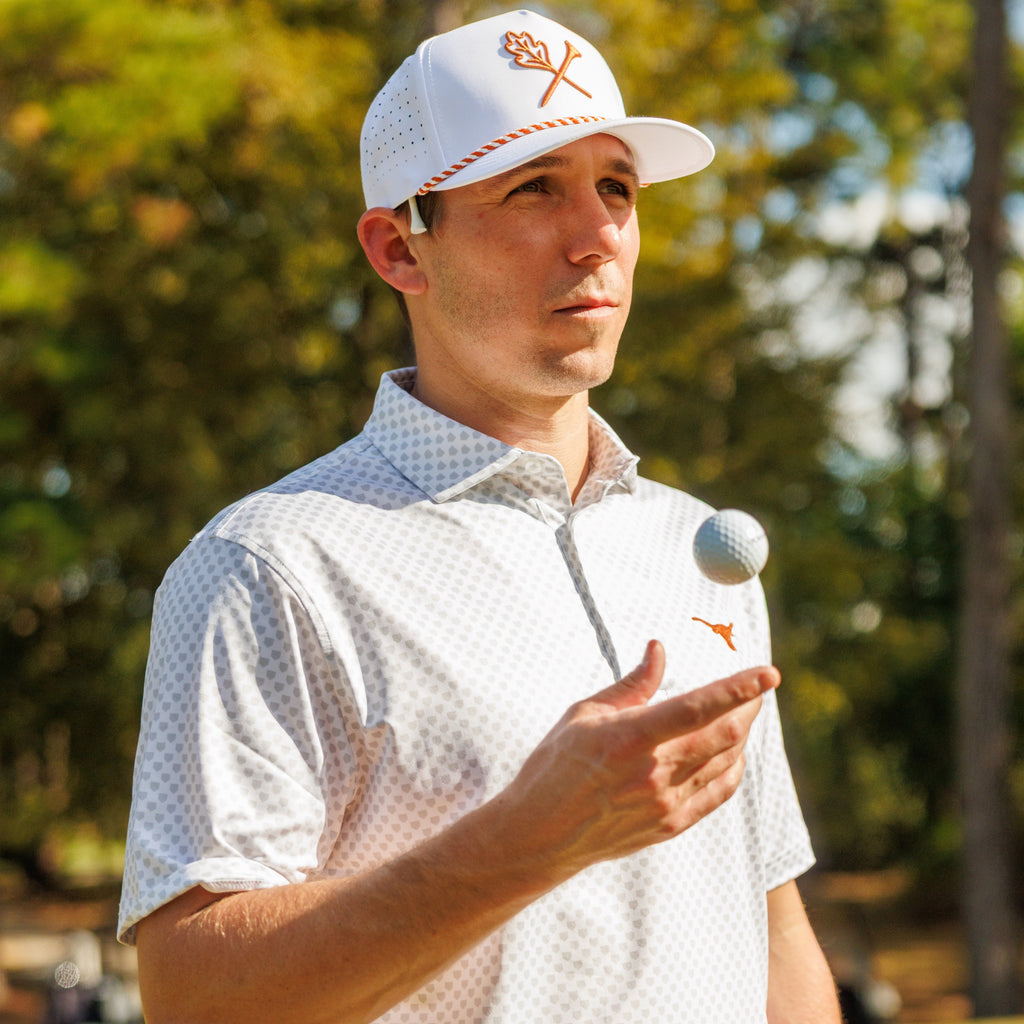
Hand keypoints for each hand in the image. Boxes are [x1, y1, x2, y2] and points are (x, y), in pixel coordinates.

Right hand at [493, 640, 779, 883]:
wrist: (539, 834)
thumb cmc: (555, 765)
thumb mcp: (584, 714)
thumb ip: (631, 684)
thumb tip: (659, 649)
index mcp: (630, 737)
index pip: (698, 706)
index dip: (738, 688)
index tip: (768, 673)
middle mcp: (654, 772)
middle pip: (725, 734)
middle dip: (750, 706)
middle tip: (759, 688)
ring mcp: (666, 803)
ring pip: (727, 763)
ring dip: (743, 734)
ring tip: (745, 714)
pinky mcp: (670, 826)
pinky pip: (719, 794)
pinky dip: (734, 769)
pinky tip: (735, 754)